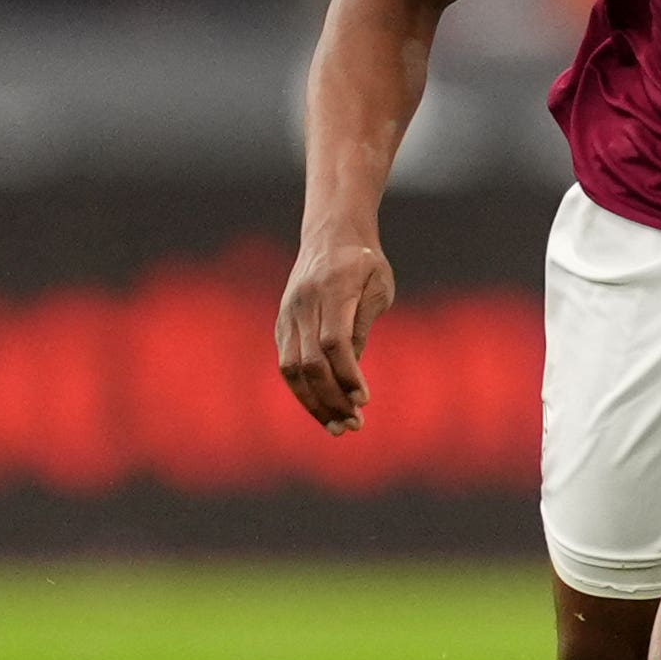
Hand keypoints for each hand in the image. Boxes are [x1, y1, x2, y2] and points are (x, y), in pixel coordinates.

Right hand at [276, 232, 396, 430]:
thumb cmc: (365, 261)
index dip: (348, 375)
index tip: (365, 400)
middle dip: (332, 398)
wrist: (331, 232)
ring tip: (338, 427)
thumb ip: (363, 326)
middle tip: (355, 424)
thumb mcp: (378, 287)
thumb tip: (351, 371)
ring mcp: (287, 313)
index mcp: (332, 289)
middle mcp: (303, 303)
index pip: (334, 342)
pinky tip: (323, 408)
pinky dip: (304, 390)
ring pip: (291, 369)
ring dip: (314, 402)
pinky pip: (287, 364)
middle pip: (310, 362)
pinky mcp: (282, 323)